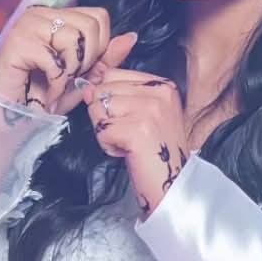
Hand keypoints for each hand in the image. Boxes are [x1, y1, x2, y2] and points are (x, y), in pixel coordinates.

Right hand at [0, 5, 138, 115]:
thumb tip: (132, 36)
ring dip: (70, 72)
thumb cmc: (44, 93)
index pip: (99, 16)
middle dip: (87, 60)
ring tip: (57, 83)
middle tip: (69, 77)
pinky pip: (54, 61)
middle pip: (90, 26)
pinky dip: (56, 84)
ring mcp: (28, 24)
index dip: (99, 47)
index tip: (82, 67)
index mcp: (58, 15)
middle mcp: (42, 13)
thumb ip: (106, 57)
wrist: (12, 113)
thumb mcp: (83, 75)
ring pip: (74, 40)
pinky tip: (48, 92)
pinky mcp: (18, 41)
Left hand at [84, 70, 188, 217]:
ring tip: (128, 143)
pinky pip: (101, 130)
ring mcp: (150, 110)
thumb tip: (86, 87)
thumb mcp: (144, 115)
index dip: (108, 99)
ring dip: (105, 132)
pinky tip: (127, 152)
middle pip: (102, 90)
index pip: (112, 74)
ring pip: (98, 108)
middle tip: (129, 135)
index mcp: (163, 85)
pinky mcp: (138, 130)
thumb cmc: (156, 153)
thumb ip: (118, 94)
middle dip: (105, 117)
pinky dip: (108, 146)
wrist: (175, 185)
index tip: (128, 119)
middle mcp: (159, 93)